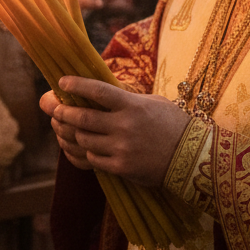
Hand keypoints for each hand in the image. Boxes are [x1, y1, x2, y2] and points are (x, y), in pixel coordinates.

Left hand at [41, 75, 187, 186]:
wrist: (194, 156)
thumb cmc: (173, 124)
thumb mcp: (152, 103)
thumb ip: (126, 98)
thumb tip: (98, 93)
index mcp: (132, 105)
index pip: (97, 91)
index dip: (76, 85)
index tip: (62, 81)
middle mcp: (125, 126)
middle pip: (83, 117)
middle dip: (64, 112)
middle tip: (55, 109)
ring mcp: (122, 148)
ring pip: (84, 139)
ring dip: (72, 133)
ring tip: (65, 128)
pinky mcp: (122, 168)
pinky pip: (93, 160)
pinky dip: (85, 152)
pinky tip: (84, 147)